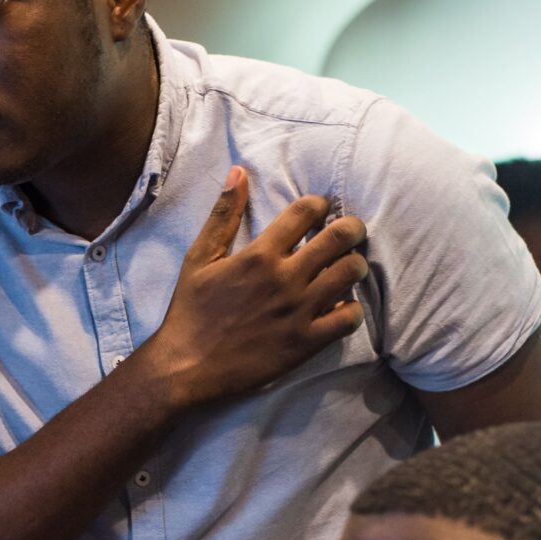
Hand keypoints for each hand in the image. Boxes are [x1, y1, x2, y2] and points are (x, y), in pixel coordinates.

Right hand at [140, 170, 366, 412]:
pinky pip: (348, 319)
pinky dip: (351, 310)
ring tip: (347, 269)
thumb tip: (238, 172)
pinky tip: (340, 308)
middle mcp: (284, 278)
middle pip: (340, 237)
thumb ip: (222, 215)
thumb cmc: (190, 312)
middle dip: (352, 229)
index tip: (319, 213)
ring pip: (350, 274)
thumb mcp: (198, 258)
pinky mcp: (305, 343)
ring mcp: (298, 311)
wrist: (185, 368)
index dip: (320, 205)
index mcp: (260, 254)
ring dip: (355, 265)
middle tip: (350, 233)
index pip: (307, 211)